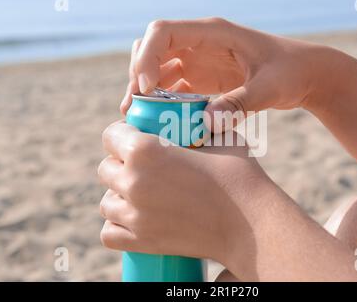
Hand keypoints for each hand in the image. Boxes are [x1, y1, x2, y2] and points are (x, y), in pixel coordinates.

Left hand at [97, 121, 277, 264]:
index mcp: (145, 150)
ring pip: (106, 202)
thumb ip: (200, 125)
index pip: (111, 135)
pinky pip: (110, 233)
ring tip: (140, 194)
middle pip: (105, 168)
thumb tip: (200, 114)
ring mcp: (135, 215)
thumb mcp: (219, 138)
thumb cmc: (239, 177)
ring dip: (118, 195)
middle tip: (143, 167)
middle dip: (120, 164)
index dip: (122, 134)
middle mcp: (133, 182)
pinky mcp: (142, 242)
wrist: (251, 225)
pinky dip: (117, 225)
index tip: (134, 138)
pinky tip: (134, 218)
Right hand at [121, 17, 339, 130]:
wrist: (305, 75)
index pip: (163, 32)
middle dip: (138, 76)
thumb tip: (205, 124)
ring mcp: (199, 62)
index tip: (146, 89)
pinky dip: (164, 105)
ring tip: (139, 120)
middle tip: (135, 108)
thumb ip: (238, 104)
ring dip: (146, 93)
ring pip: (158, 71)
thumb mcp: (269, 88)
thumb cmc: (291, 72)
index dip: (146, 57)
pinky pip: (174, 90)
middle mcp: (199, 44)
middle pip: (152, 50)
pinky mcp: (203, 81)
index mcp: (212, 33)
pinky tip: (160, 124)